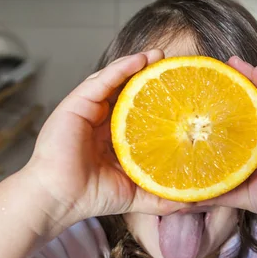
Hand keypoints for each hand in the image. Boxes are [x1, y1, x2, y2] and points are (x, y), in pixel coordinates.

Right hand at [22, 50, 188, 238]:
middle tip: (172, 64)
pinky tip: (140, 60)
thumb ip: (163, 194)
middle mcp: (99, 119)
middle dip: (149, 76)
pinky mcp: (76, 104)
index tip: (181, 90)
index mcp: (112, 135)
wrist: (61, 199)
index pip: (138, 108)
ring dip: (137, 64)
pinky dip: (121, 68)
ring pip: (114, 80)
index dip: (157, 98)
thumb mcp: (137, 193)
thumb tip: (195, 201)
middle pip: (127, 89)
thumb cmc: (92, 196)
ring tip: (159, 55)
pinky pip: (101, 81)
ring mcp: (87, 110)